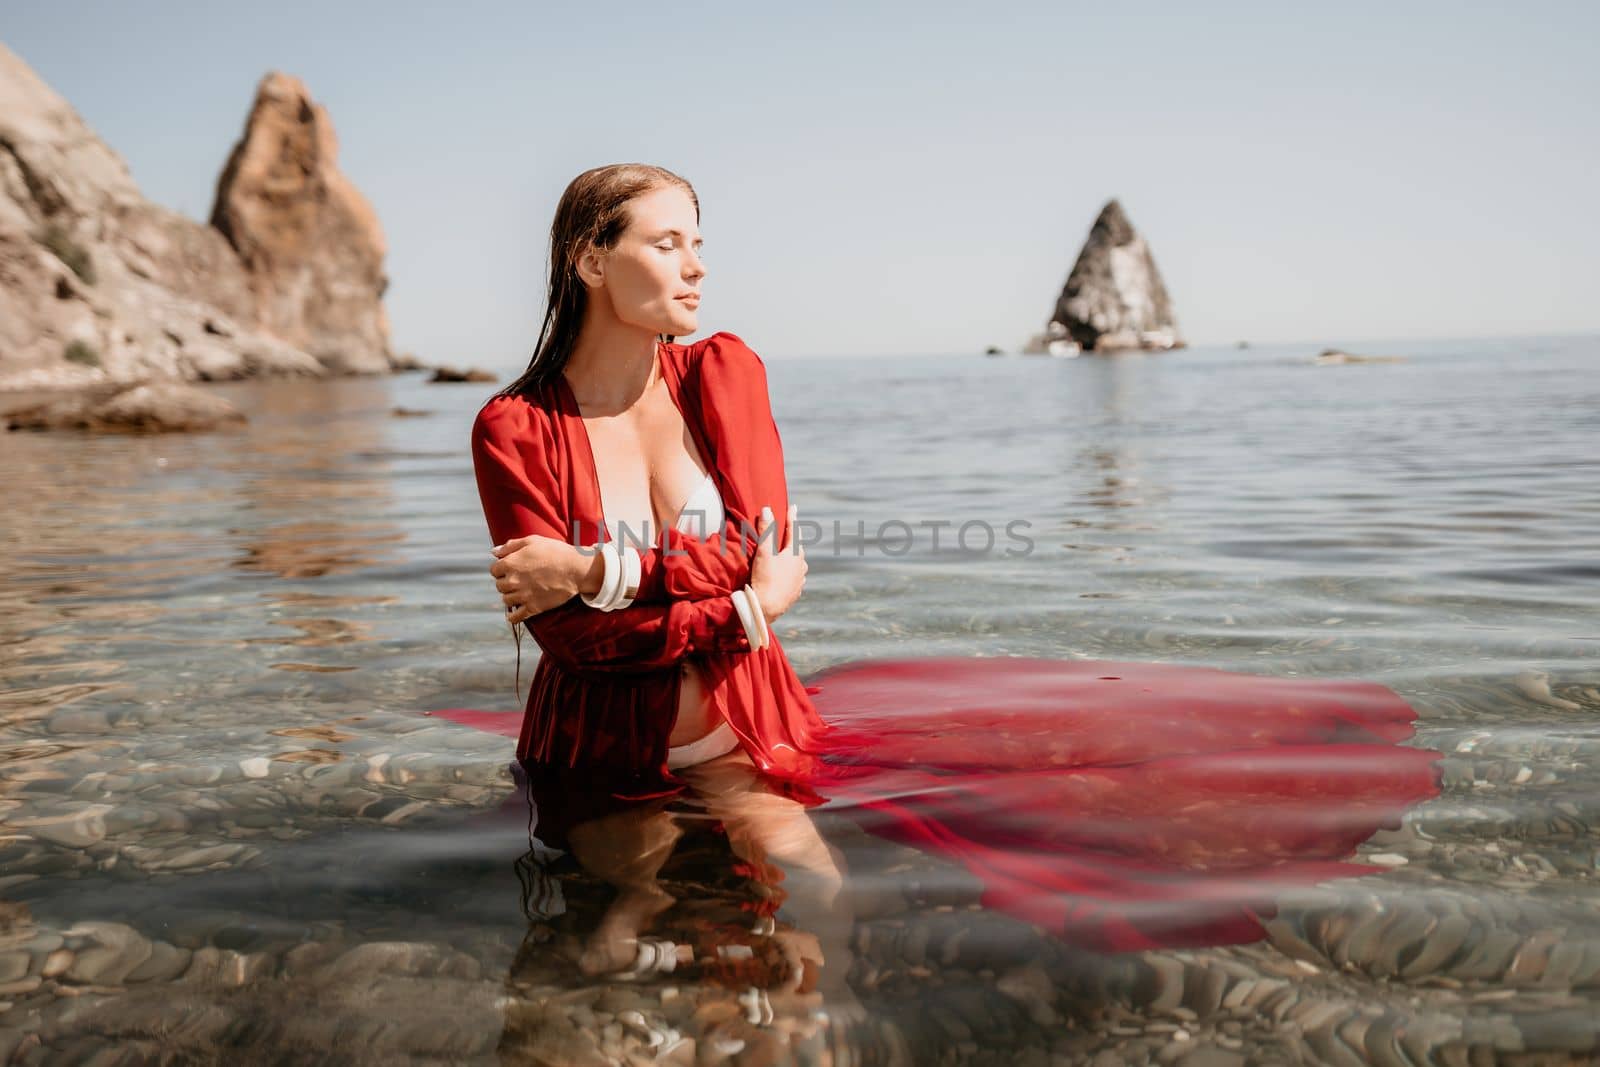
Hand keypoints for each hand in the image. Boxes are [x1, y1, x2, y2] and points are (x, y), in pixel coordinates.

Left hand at [490, 535, 586, 624]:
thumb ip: (511, 545)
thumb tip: (494, 552)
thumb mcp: (532, 541)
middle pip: (499, 585)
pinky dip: (513, 616)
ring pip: (506, 600)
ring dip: (511, 596)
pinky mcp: (533, 608)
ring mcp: (522, 595)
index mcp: (510, 563)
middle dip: (507, 582)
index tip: (512, 569)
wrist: (575, 569)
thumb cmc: (555, 552)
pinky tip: (516, 613)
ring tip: (522, 592)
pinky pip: (515, 617)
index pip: (494, 570)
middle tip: (519, 579)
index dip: (502, 569)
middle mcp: (512, 581)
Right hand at [749, 504, 805, 623]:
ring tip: (788, 552)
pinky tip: (788, 574)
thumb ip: (766, 531)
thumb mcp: (764, 552)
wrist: (767, 608)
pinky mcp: (795, 592)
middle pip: (797, 547)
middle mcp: (801, 566)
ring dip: (793, 556)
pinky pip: (795, 577)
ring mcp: (799, 580)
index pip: (793, 531)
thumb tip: (767, 510)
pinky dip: (791, 571)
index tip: (793, 507)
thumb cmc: (766, 578)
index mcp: (795, 554)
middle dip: (792, 538)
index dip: (792, 518)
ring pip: (798, 563)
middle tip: (789, 530)